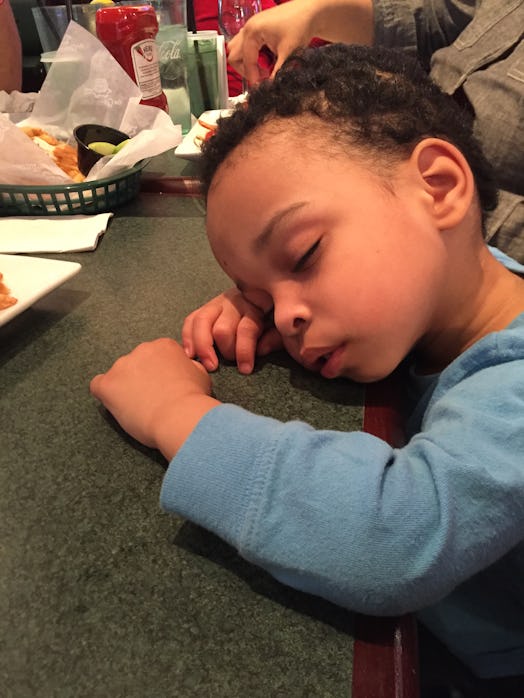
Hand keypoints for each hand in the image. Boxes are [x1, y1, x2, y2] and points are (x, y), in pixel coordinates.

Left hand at [90, 338, 218, 459]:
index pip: (156, 355)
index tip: (164, 386)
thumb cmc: (193, 399)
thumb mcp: (202, 376)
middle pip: (136, 362)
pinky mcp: (107, 384)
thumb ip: (190, 367)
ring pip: (119, 375)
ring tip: (139, 407)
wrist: (179, 416)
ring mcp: (121, 366)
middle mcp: (141, 350)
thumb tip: (187, 367)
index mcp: (163, 346)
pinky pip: (98, 385)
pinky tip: (116, 405)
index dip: (159, 372)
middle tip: (153, 398)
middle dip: (142, 378)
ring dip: (126, 387)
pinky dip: (106, 394)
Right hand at [182, 288, 283, 373]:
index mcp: (257, 304)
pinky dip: (188, 337)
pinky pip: (191, 320)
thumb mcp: (281, 326)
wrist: (268, 295)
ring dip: (203, 347)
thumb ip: (275, 337)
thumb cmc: (275, 317)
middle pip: (222, 329)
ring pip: (201, 322)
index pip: (246, 329)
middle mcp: (235, 301)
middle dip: (226, 351)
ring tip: (208, 365)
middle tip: (231, 364)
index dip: (245, 351)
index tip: (245, 369)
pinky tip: (190, 354)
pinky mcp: (206, 308)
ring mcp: (218, 303)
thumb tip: (261, 349)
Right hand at [227, 2, 314, 83]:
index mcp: (253, 31)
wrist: (309, 11)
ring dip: (246, 62)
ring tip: (262, 69)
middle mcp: (248, 27)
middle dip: (245, 69)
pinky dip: (252, 55)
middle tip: (259, 78)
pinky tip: (265, 60)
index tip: (259, 87)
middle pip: (234, 55)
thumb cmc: (299, 25)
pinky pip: (246, 44)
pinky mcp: (257, 27)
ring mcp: (251, 26)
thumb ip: (277, 72)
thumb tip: (270, 87)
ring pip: (237, 49)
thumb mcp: (287, 53)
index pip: (246, 60)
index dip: (252, 76)